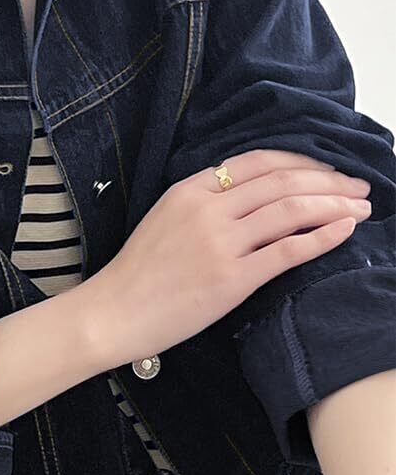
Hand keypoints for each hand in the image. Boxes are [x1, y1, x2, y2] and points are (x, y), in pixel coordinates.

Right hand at [82, 148, 372, 366]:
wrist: (112, 312)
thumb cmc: (137, 274)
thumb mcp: (164, 219)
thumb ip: (202, 203)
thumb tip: (250, 198)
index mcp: (188, 190)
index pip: (256, 161)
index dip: (300, 161)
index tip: (326, 169)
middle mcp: (206, 209)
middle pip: (283, 181)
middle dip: (329, 181)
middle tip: (358, 187)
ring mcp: (220, 243)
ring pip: (292, 210)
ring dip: (335, 205)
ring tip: (361, 209)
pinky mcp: (231, 279)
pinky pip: (289, 250)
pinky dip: (324, 237)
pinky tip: (345, 231)